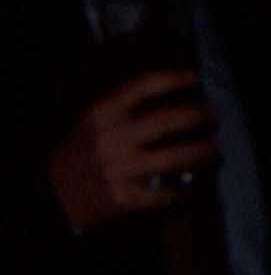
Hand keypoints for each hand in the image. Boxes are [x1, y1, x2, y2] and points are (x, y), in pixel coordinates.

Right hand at [49, 72, 216, 229]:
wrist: (52, 196)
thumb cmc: (80, 155)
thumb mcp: (93, 124)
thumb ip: (125, 110)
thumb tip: (173, 97)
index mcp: (101, 116)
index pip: (141, 87)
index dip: (173, 79)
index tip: (195, 77)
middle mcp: (111, 139)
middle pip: (165, 121)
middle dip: (197, 116)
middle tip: (214, 116)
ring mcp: (119, 169)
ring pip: (173, 157)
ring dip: (201, 151)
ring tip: (215, 149)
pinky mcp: (126, 197)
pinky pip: (166, 191)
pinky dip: (184, 187)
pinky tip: (194, 183)